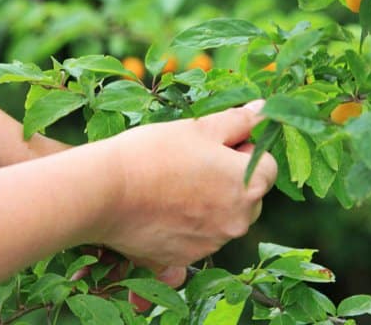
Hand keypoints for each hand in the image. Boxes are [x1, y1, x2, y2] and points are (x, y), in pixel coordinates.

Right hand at [95, 101, 277, 267]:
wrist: (104, 191)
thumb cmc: (154, 153)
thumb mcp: (200, 127)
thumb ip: (239, 121)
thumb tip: (265, 111)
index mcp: (248, 186)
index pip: (267, 165)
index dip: (245, 149)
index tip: (216, 145)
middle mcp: (238, 222)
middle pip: (249, 196)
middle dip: (231, 180)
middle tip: (193, 164)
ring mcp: (212, 244)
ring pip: (223, 219)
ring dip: (210, 203)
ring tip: (172, 185)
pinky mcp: (184, 259)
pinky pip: (198, 239)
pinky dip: (188, 226)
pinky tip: (161, 208)